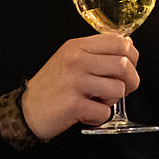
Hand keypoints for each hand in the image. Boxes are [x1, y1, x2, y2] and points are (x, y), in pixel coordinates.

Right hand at [20, 34, 139, 139]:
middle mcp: (76, 60)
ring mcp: (74, 81)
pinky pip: (105, 112)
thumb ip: (97, 52)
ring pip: (118, 89)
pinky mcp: (74, 104)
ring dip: (112, 101)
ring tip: (97, 101)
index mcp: (77, 46)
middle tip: (119, 90)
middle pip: (123, 65)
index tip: (128, 67)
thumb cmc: (52, 86)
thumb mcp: (70, 59)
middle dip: (130, 82)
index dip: (132, 56)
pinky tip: (87, 114)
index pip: (119, 41)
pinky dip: (99, 117)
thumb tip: (128, 45)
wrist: (26, 111)